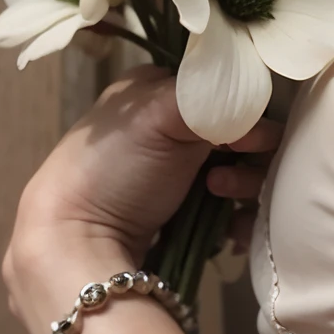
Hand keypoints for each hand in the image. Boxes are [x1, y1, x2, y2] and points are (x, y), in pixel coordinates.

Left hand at [3, 68, 279, 333]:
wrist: (75, 247)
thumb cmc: (112, 170)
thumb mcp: (159, 112)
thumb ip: (214, 96)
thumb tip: (259, 106)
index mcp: (152, 89)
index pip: (219, 87)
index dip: (243, 110)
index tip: (248, 136)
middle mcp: (164, 125)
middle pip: (236, 130)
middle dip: (246, 156)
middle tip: (228, 178)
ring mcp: (173, 172)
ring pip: (238, 170)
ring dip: (244, 187)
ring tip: (221, 200)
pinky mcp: (181, 213)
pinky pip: (230, 207)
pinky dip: (238, 217)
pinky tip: (231, 231)